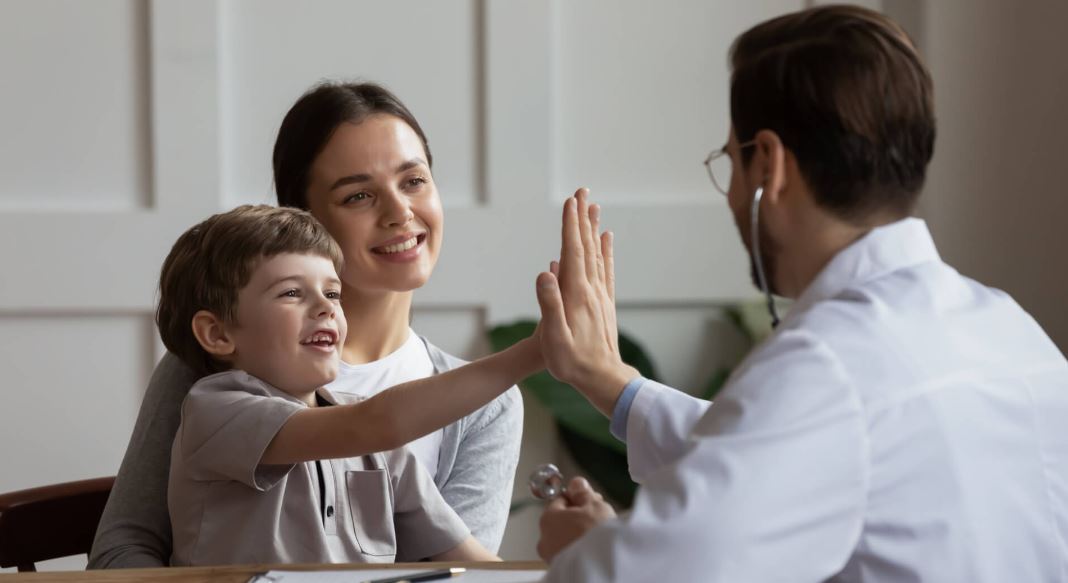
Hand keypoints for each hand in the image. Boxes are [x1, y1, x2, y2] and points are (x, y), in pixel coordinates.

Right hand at [536, 188, 638, 415]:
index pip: (572, 251)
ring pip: (597, 254)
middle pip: (587, 246)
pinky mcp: (605, 304)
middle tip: (582, 192)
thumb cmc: (573, 363)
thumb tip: (545, 272)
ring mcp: (601, 295)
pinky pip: (606, 270)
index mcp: (577, 294)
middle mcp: (592, 289)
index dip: (570, 225)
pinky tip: (606, 241)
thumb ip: (549, 305)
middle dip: (582, 218)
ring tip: (594, 208)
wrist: (603, 380)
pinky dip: (605, 251)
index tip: (570, 201)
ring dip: (593, 229)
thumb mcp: (553, 338)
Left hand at [537, 476, 615, 561]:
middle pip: (562, 520)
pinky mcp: (561, 570)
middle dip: (580, 516)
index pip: (560, 500)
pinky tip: (595, 549)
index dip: (578, 497)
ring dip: (580, 533)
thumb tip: (576, 483)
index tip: (592, 499)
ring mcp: (551, 557)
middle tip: (600, 516)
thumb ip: (583, 492)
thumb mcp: (594, 505)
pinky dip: (580, 549)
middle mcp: (545, 539)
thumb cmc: (597, 536)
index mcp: (548, 518)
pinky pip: (571, 553)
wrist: (602, 569)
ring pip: (566, 538)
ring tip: (600, 535)